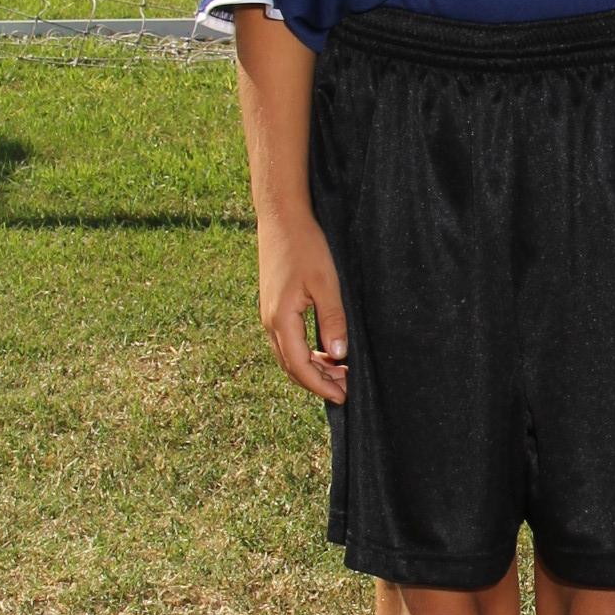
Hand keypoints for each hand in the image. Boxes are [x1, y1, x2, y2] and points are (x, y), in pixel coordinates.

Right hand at [254, 204, 348, 403]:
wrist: (281, 218)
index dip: (320, 385)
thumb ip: (332, 319)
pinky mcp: (274, 306)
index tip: (342, 397)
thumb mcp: (325, 283)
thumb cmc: (304, 246)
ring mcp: (269, 314)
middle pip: (291, 366)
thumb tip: (338, 355)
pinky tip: (325, 351)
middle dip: (318, 382)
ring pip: (288, 355)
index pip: (300, 366)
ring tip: (340, 373)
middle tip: (345, 389)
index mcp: (281, 319)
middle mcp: (270, 321)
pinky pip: (287, 341)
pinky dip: (305, 353)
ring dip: (312, 368)